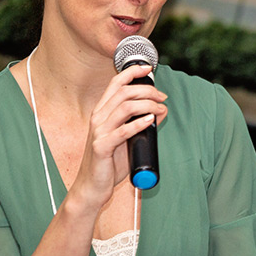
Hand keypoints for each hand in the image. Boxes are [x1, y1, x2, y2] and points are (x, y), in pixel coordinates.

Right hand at [71, 64, 167, 207]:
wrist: (92, 187)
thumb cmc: (109, 162)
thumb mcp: (127, 138)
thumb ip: (141, 124)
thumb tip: (161, 110)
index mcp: (102, 112)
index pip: (115, 84)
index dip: (132, 72)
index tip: (149, 69)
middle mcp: (98, 118)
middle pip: (124, 92)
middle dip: (147, 90)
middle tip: (162, 98)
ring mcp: (99, 132)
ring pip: (124, 107)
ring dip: (147, 105)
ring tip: (161, 109)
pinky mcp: (102, 147)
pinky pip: (121, 131)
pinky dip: (138, 124)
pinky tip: (150, 121)